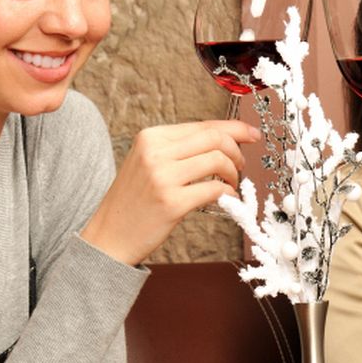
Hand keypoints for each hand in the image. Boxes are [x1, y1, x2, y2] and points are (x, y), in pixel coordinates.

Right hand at [81, 119, 260, 265]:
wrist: (109, 237)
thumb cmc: (134, 202)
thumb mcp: (148, 164)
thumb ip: (179, 150)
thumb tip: (223, 140)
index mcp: (150, 137)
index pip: (203, 125)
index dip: (234, 129)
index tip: (253, 135)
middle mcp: (155, 152)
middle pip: (214, 138)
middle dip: (238, 150)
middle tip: (242, 166)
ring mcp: (162, 177)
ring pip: (218, 160)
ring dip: (234, 173)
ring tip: (232, 184)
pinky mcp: (172, 203)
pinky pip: (214, 189)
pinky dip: (228, 193)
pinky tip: (227, 199)